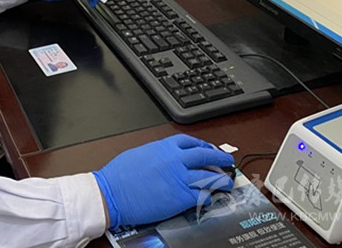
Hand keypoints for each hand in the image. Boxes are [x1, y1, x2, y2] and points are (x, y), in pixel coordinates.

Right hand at [93, 134, 234, 228]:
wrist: (113, 192)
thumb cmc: (120, 175)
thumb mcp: (139, 154)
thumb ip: (157, 154)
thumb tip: (164, 159)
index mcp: (164, 147)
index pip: (191, 142)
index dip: (204, 145)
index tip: (209, 148)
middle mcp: (175, 160)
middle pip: (205, 155)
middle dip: (220, 157)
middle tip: (228, 161)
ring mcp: (180, 178)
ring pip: (209, 176)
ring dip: (221, 179)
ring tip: (227, 182)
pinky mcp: (181, 197)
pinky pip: (202, 196)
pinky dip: (209, 196)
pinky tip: (211, 198)